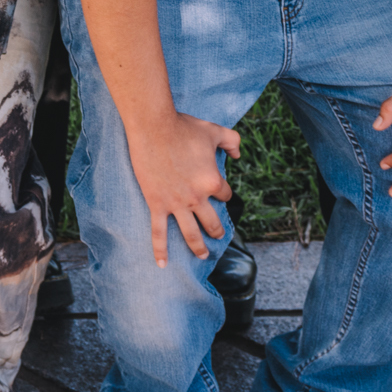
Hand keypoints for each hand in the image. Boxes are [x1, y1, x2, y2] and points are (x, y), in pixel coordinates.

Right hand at [125, 111, 240, 266]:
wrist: (153, 126)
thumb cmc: (184, 127)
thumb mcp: (214, 130)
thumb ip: (232, 140)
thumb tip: (238, 154)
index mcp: (213, 181)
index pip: (225, 195)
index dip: (224, 192)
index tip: (219, 191)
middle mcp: (197, 197)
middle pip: (212, 222)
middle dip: (217, 230)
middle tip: (217, 235)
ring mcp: (176, 203)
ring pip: (190, 233)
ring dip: (198, 247)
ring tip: (202, 254)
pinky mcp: (157, 204)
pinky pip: (159, 232)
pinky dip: (160, 250)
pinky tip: (162, 265)